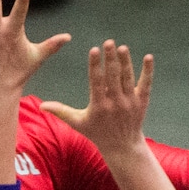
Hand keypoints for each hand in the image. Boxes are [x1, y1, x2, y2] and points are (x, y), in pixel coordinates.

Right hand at [41, 41, 153, 159]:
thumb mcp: (77, 123)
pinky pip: (146, 84)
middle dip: (111, 59)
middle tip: (109, 42)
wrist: (122, 147)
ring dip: (126, 62)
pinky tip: (148, 57)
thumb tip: (40, 106)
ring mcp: (130, 102)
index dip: (95, 65)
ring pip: (128, 78)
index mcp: (99, 106)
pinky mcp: (142, 102)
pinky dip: (147, 71)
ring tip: (122, 47)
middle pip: (113, 77)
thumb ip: (60, 111)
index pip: (96, 82)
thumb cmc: (96, 133)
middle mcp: (115, 103)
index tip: (94, 50)